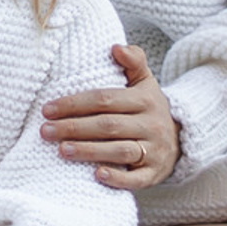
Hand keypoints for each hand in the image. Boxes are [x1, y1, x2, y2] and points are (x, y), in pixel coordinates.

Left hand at [41, 43, 180, 190]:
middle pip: (108, 125)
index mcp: (145, 100)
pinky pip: (136, 178)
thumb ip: (133, 61)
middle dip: (74, 128)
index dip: (75, 103)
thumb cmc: (150, 109)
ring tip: (62, 150)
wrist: (181, 140)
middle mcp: (151, 124)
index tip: (48, 109)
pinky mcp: (154, 174)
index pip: (105, 99)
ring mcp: (154, 150)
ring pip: (120, 151)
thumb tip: (115, 47)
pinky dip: (117, 178)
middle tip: (45, 131)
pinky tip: (96, 175)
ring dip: (89, 151)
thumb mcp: (146, 82)